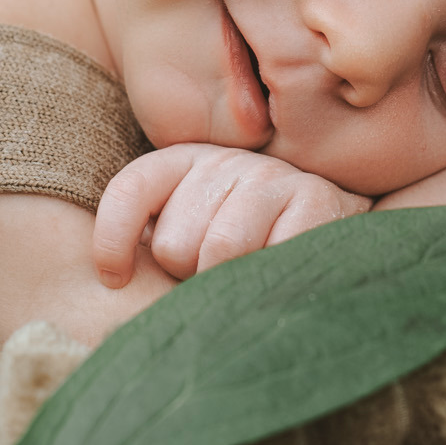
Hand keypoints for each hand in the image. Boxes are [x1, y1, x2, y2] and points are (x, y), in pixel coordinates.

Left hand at [93, 145, 371, 287]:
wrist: (334, 226)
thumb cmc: (247, 239)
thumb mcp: (191, 230)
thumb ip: (152, 241)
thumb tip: (112, 282)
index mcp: (184, 162)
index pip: (130, 191)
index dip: (112, 241)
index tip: (114, 280)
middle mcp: (226, 161)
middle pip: (174, 242)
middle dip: (190, 275)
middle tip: (218, 274)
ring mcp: (271, 177)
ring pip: (220, 251)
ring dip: (229, 283)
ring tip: (246, 276)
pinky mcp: (315, 199)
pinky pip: (271, 257)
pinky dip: (268, 281)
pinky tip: (279, 273)